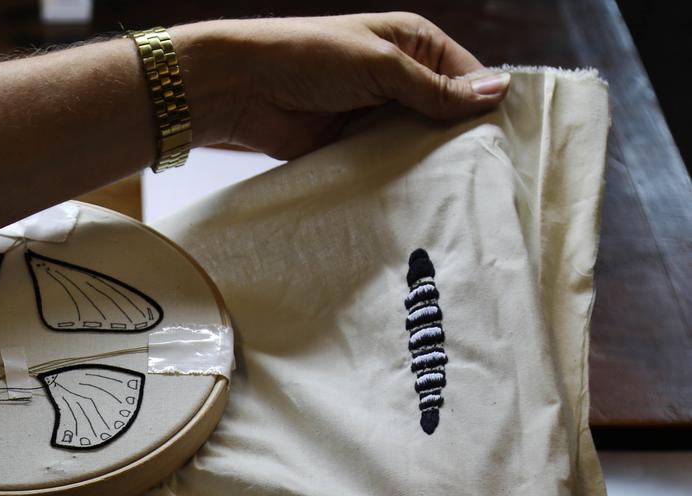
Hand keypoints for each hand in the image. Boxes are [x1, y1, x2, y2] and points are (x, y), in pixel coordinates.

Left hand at [177, 14, 510, 157]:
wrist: (243, 89)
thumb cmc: (310, 57)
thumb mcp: (382, 65)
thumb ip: (435, 87)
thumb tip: (498, 91)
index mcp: (413, 43)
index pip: (466, 76)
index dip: (485, 105)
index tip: (508, 141)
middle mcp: (399, 78)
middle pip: (446, 114)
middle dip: (460, 139)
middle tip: (489, 174)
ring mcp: (376, 115)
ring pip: (418, 143)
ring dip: (430, 162)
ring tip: (460, 190)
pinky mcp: (353, 146)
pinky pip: (387, 164)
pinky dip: (400, 177)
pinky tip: (420, 196)